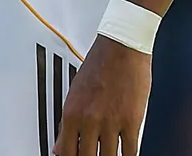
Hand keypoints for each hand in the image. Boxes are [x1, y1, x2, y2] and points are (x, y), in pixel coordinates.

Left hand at [54, 35, 150, 155]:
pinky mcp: (132, 121)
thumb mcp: (74, 92)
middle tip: (94, 155)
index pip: (66, 153)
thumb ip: (67, 123)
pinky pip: (130, 152)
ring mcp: (111, 122)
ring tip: (109, 155)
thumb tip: (59, 147)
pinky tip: (126, 155)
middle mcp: (89, 119)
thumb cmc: (100, 63)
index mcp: (71, 113)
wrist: (122, 45)